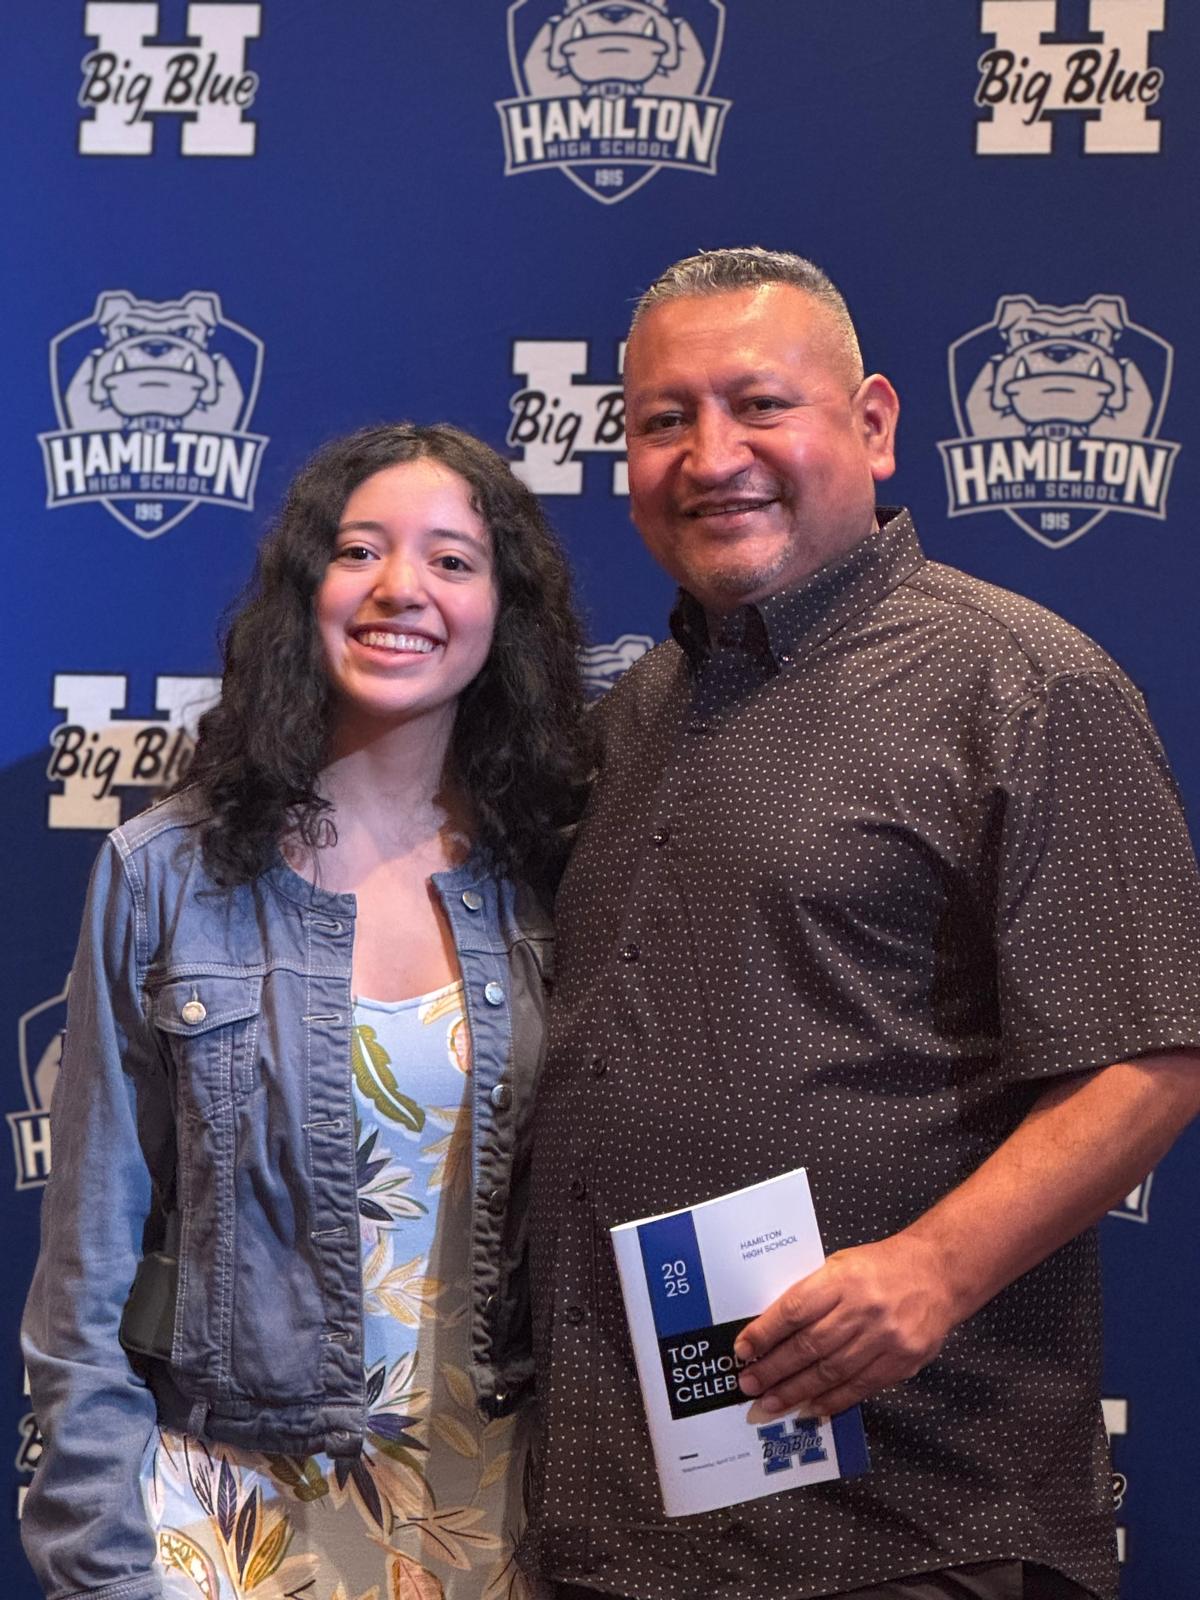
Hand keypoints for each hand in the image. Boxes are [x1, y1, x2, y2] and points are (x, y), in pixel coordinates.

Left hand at [733, 1233, 958, 1417]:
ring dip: (796, 1391)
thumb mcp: (842, 1265)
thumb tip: (774, 1330)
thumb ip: (814, 1294)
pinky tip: (809, 1408)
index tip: (742, 1349)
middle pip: (809, 1346)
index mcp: (843, 1279)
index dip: (765, 1333)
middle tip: (748, 1385)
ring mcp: (885, 1338)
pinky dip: (831, 1400)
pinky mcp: (901, 1362)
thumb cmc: (883, 1267)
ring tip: (770, 1403)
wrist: (939, 1274)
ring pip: (831, 1372)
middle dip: (774, 1369)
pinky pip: (859, 1387)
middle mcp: (863, 1309)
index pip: (795, 1310)